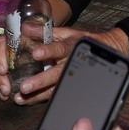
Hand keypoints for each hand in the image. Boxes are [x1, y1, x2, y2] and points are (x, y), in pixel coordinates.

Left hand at [0, 26, 128, 104]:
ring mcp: (73, 77)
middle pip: (57, 74)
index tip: (36, 53)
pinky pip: (56, 94)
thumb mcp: (66, 33)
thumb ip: (44, 32)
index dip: (48, 51)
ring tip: (21, 97)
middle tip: (25, 86)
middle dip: (40, 81)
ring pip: (56, 87)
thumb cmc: (82, 41)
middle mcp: (72, 63)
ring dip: (37, 94)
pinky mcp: (71, 86)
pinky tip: (28, 101)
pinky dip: (41, 98)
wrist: (107, 53)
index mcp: (71, 47)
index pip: (60, 49)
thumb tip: (24, 28)